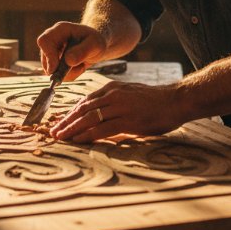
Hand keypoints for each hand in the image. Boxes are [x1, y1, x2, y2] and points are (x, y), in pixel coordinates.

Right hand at [36, 21, 108, 81]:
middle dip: (59, 68)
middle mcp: (53, 38)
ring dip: (65, 73)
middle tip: (78, 69)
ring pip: (49, 68)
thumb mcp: (95, 44)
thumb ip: (83, 51)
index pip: (44, 41)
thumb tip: (68, 61)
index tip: (56, 69)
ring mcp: (51, 50)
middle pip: (44, 57)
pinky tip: (77, 68)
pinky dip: (67, 75)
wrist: (95, 46)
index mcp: (60, 29)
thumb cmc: (96, 41)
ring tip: (81, 66)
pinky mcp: (53, 60)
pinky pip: (55, 73)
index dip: (48, 56)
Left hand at [50, 81, 189, 142]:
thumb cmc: (155, 101)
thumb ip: (115, 102)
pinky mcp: (128, 120)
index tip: (60, 122)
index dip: (70, 113)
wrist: (176, 100)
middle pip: (83, 109)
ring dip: (72, 129)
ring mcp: (120, 107)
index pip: (85, 101)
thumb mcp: (131, 94)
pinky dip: (88, 135)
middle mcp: (113, 95)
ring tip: (60, 137)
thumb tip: (101, 116)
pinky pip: (102, 128)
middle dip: (66, 121)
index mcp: (112, 89)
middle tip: (53, 132)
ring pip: (89, 118)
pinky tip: (78, 140)